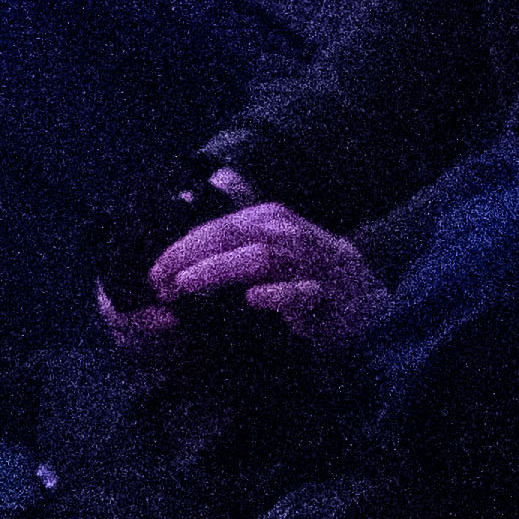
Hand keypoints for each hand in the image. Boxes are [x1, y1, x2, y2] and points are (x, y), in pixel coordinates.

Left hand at [133, 201, 394, 353]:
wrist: (366, 299)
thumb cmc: (308, 276)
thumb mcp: (272, 252)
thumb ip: (233, 252)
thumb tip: (179, 268)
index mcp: (272, 219)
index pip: (218, 226)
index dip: (181, 248)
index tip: (153, 274)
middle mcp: (289, 234)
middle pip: (232, 235)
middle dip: (189, 257)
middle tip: (159, 283)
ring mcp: (309, 264)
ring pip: (260, 257)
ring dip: (219, 270)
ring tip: (186, 286)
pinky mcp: (326, 297)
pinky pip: (301, 293)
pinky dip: (277, 294)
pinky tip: (253, 300)